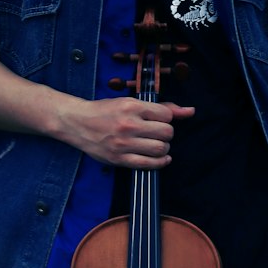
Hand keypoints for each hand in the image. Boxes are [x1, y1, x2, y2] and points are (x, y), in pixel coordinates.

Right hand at [59, 96, 194, 167]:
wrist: (77, 123)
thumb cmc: (105, 111)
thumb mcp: (130, 102)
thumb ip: (161, 107)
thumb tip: (190, 111)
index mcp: (131, 107)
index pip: (166, 115)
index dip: (166, 118)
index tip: (158, 120)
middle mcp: (128, 125)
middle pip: (167, 133)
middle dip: (167, 134)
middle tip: (158, 133)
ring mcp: (123, 144)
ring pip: (160, 149)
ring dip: (164, 147)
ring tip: (156, 144)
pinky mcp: (119, 159)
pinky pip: (148, 165)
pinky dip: (160, 162)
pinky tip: (161, 158)